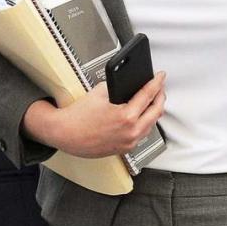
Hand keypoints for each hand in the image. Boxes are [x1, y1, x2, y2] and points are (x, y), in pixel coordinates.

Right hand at [24, 72, 165, 157]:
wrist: (65, 134)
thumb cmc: (78, 116)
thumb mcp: (100, 92)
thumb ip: (118, 88)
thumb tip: (129, 85)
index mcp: (127, 116)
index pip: (148, 95)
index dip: (157, 83)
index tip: (161, 76)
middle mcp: (131, 132)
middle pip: (156, 112)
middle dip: (160, 97)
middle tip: (160, 87)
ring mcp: (129, 142)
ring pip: (151, 125)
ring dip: (154, 111)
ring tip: (153, 100)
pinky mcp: (124, 149)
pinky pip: (141, 135)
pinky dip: (144, 123)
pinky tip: (142, 116)